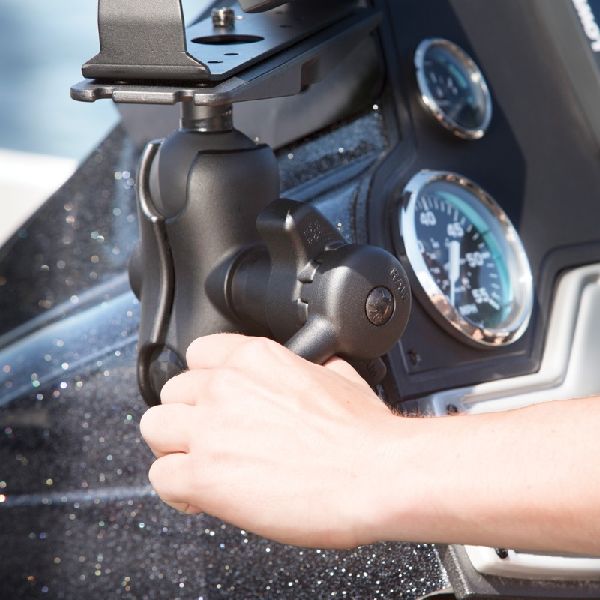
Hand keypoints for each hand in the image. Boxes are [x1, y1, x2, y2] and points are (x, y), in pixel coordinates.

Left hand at [140, 334, 399, 548]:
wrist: (375, 472)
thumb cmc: (363, 433)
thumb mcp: (338, 375)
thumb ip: (307, 367)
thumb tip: (309, 371)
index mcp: (254, 357)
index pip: (197, 355)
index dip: (203, 382)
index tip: (213, 402)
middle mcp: (225, 385)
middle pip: (172, 393)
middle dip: (188, 417)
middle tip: (211, 440)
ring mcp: (210, 429)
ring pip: (154, 428)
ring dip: (174, 448)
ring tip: (200, 466)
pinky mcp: (203, 476)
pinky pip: (160, 478)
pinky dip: (177, 491)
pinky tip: (202, 497)